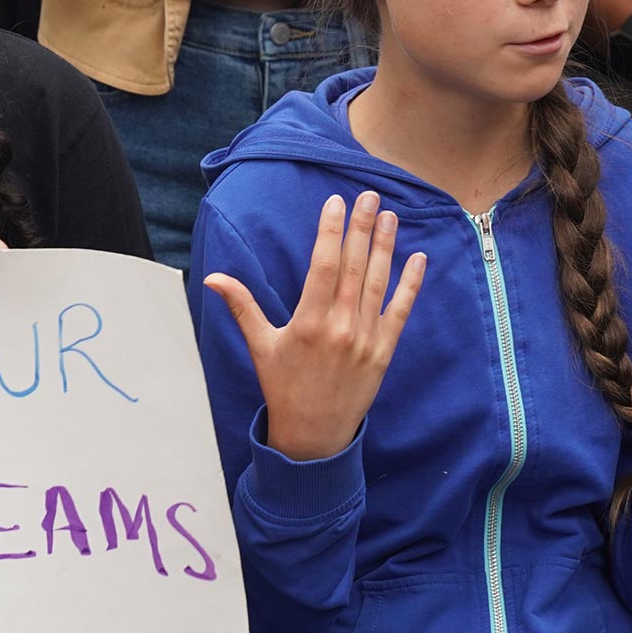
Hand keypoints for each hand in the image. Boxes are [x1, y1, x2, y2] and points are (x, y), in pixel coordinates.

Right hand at [203, 191, 425, 462]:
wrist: (313, 436)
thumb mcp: (260, 346)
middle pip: (354, 266)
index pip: (323, 265)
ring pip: (378, 282)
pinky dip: (410, 284)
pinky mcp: (384, 351)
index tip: (336, 202)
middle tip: (370, 196)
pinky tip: (418, 258)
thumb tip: (213, 278)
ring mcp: (365, 339)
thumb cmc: (283, 387)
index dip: (331, 231)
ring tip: (390, 216)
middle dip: (362, 228)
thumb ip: (241, 306)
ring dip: (385, 246)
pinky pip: (400, 310)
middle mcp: (340, 327)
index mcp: (308, 322)